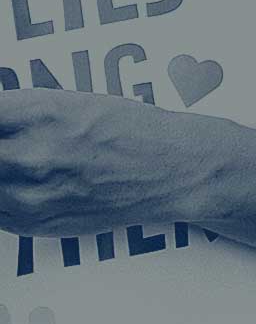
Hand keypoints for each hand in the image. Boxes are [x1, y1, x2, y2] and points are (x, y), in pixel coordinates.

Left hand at [0, 90, 223, 238]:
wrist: (171, 172)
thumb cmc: (131, 132)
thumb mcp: (69, 102)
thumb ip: (16, 111)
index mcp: (39, 113)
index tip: (0, 123)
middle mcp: (29, 155)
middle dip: (1, 145)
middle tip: (12, 145)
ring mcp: (27, 193)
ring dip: (3, 170)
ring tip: (24, 162)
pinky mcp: (30, 221)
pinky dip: (5, 193)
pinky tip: (26, 182)